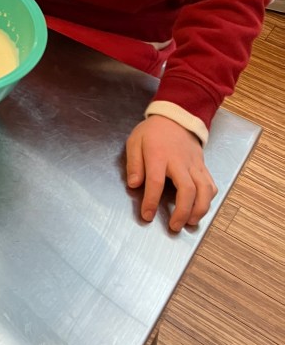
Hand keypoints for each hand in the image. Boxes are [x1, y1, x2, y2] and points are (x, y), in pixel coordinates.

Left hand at [125, 115, 217, 231]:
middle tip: (174, 226)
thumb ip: (133, 164)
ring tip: (190, 222)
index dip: (151, 201)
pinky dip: (208, 199)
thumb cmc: (153, 133)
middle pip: (187, 189)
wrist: (176, 118)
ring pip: (205, 189)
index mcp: (159, 155)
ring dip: (200, 209)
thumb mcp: (135, 142)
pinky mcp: (203, 167)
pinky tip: (200, 208)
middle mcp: (179, 161)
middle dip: (182, 211)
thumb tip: (134, 184)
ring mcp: (194, 164)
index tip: (147, 215)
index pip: (156, 181)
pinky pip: (210, 185)